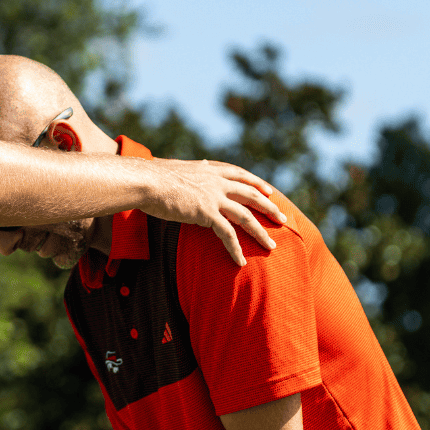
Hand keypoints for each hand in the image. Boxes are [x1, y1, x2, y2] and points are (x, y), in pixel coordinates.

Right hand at [141, 159, 286, 266]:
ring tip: (271, 246)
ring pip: (246, 216)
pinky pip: (227, 234)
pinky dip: (236, 249)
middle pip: (252, 194)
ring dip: (260, 232)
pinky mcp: (207, 214)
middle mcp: (216, 181)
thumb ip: (189, 171)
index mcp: (209, 169)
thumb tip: (192, 167)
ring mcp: (214, 197)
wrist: (147, 181)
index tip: (269, 191)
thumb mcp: (175, 168)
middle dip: (269, 207)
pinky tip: (241, 261)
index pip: (240, 174)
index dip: (256, 183)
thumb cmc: (152, 176)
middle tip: (282, 218)